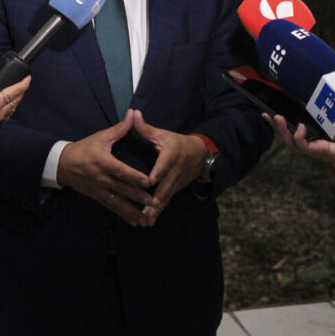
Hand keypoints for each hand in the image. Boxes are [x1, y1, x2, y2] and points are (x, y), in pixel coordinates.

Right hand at [0, 69, 30, 143]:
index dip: (23, 84)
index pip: (15, 91)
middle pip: (16, 100)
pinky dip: (10, 106)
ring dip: (17, 99)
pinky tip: (6, 102)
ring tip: (16, 91)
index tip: (28, 77)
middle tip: (24, 82)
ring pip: (12, 108)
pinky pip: (6, 114)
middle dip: (22, 91)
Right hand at [57, 111, 152, 226]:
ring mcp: (99, 189)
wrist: (62, 164)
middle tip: (154, 203)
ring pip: (118, 202)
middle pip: (122, 189)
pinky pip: (112, 207)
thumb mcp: (100, 136)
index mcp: (103, 161)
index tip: (148, 182)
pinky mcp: (97, 197)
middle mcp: (101, 178)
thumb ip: (120, 128)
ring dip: (132, 211)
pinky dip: (123, 215)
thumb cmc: (84, 148)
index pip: (120, 170)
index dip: (134, 177)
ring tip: (146, 219)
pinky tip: (135, 221)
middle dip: (138, 197)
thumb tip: (134, 114)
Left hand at [129, 110, 206, 225]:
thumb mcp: (163, 134)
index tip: (147, 183)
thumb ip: (146, 128)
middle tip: (145, 210)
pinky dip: (158, 211)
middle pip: (165, 187)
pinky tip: (149, 221)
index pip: (163, 166)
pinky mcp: (176, 189)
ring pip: (165, 198)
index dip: (156, 175)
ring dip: (156, 210)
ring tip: (145, 221)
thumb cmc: (176, 142)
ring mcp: (177, 182)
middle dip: (155, 200)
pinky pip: (166, 201)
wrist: (200, 154)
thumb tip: (133, 114)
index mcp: (171, 155)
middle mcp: (175, 171)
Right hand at [264, 113, 334, 171]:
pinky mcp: (320, 151)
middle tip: (267, 115)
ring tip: (277, 119)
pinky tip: (300, 128)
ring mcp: (316, 147)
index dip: (285, 122)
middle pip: (289, 136)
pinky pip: (303, 146)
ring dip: (282, 131)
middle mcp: (316, 141)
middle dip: (276, 126)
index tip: (272, 112)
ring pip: (292, 142)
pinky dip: (298, 137)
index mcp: (320, 134)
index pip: (298, 128)